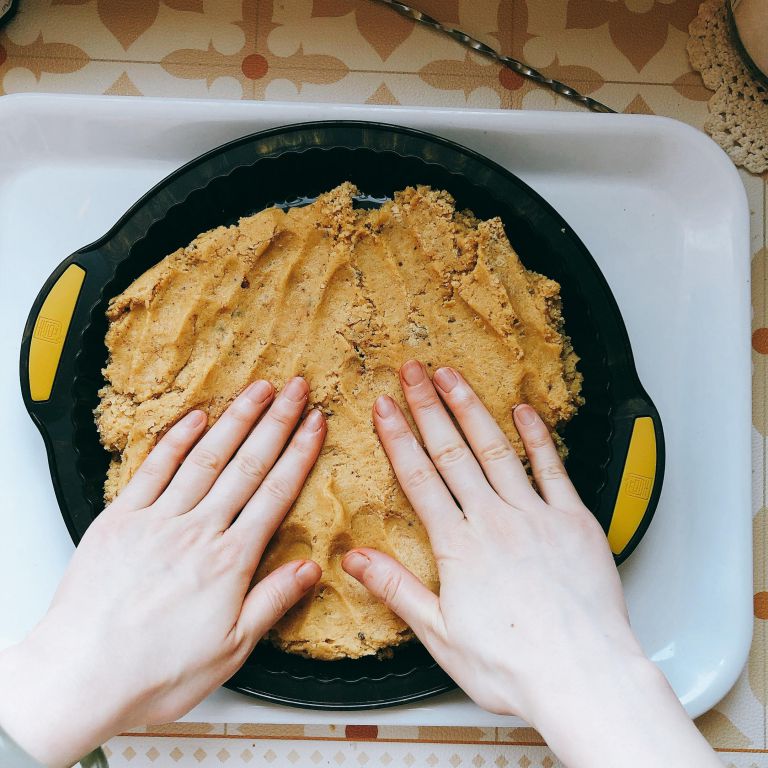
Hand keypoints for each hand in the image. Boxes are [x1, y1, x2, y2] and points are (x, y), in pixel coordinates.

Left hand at [0, 378, 324, 767]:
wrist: (81, 677)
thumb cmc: (154, 671)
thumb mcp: (231, 649)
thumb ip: (273, 601)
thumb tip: (310, 569)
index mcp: (229, 561)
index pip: (275, 493)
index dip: (299, 453)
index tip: (315, 423)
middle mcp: (197, 530)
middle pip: (247, 465)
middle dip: (276, 422)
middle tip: (295, 389)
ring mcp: (157, 520)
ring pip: (206, 458)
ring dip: (235, 419)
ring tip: (257, 390)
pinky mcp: (120, 519)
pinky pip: (153, 469)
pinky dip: (176, 440)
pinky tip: (195, 418)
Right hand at [343, 361, 720, 767]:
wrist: (583, 677)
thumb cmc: (514, 666)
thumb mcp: (440, 635)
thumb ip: (397, 589)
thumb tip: (355, 558)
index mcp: (459, 546)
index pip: (419, 478)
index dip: (399, 438)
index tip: (385, 407)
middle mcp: (494, 520)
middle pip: (452, 452)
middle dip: (428, 407)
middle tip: (412, 371)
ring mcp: (536, 515)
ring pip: (495, 450)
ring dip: (471, 409)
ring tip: (452, 377)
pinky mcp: (573, 521)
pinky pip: (551, 469)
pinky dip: (536, 438)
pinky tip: (524, 412)